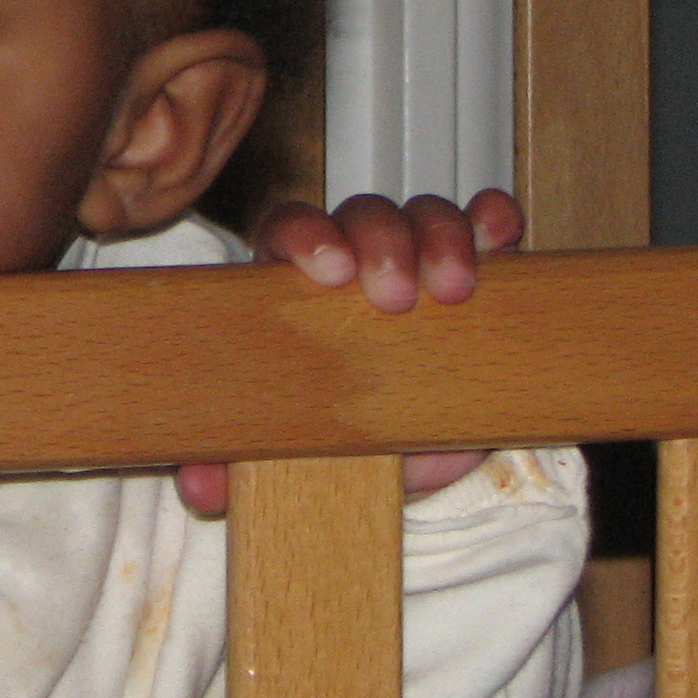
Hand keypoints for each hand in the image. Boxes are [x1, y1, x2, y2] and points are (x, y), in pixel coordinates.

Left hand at [173, 188, 524, 516]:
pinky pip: (483, 224)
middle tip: (396, 295)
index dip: (307, 235)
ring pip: (422, 214)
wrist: (408, 467)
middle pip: (361, 215)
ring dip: (439, 235)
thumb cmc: (332, 445)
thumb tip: (199, 484)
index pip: (288, 230)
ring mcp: (418, 261)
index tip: (331, 268)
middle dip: (382, 241)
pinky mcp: (477, 272)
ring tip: (454, 288)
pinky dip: (492, 220)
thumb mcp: (288, 459)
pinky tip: (498, 235)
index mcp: (296, 291)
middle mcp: (357, 262)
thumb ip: (233, 466)